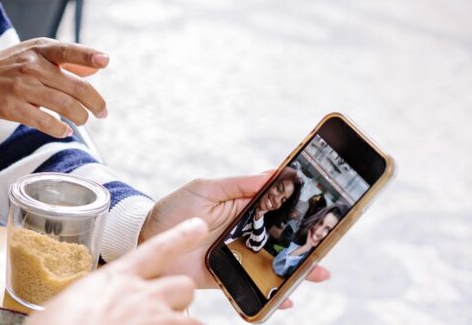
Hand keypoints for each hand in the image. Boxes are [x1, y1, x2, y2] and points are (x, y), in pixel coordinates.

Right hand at [0, 38, 108, 137]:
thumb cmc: (5, 67)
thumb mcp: (31, 54)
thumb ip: (64, 61)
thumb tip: (97, 67)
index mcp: (38, 49)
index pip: (68, 50)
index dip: (88, 55)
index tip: (106, 61)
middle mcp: (30, 65)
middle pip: (74, 86)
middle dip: (94, 102)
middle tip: (103, 112)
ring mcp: (21, 86)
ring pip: (63, 105)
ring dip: (80, 117)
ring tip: (83, 121)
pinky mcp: (12, 107)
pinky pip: (44, 121)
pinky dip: (59, 129)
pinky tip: (63, 131)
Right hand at [29, 218, 207, 324]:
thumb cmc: (60, 323)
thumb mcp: (70, 302)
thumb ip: (95, 297)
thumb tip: (93, 304)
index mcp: (116, 277)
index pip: (157, 248)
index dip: (181, 236)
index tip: (199, 226)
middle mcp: (141, 294)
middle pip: (184, 285)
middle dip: (178, 298)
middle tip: (162, 311)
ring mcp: (157, 318)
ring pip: (192, 318)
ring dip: (180, 324)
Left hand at [139, 174, 330, 309]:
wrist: (145, 238)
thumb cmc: (175, 209)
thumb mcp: (205, 188)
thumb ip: (237, 184)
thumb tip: (272, 173)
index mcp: (242, 208)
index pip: (277, 208)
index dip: (300, 210)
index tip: (324, 211)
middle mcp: (245, 233)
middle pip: (283, 239)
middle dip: (307, 244)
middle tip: (326, 247)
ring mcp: (239, 255)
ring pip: (275, 263)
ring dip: (297, 270)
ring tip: (317, 273)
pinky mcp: (228, 276)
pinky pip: (255, 286)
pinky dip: (273, 294)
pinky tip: (287, 298)